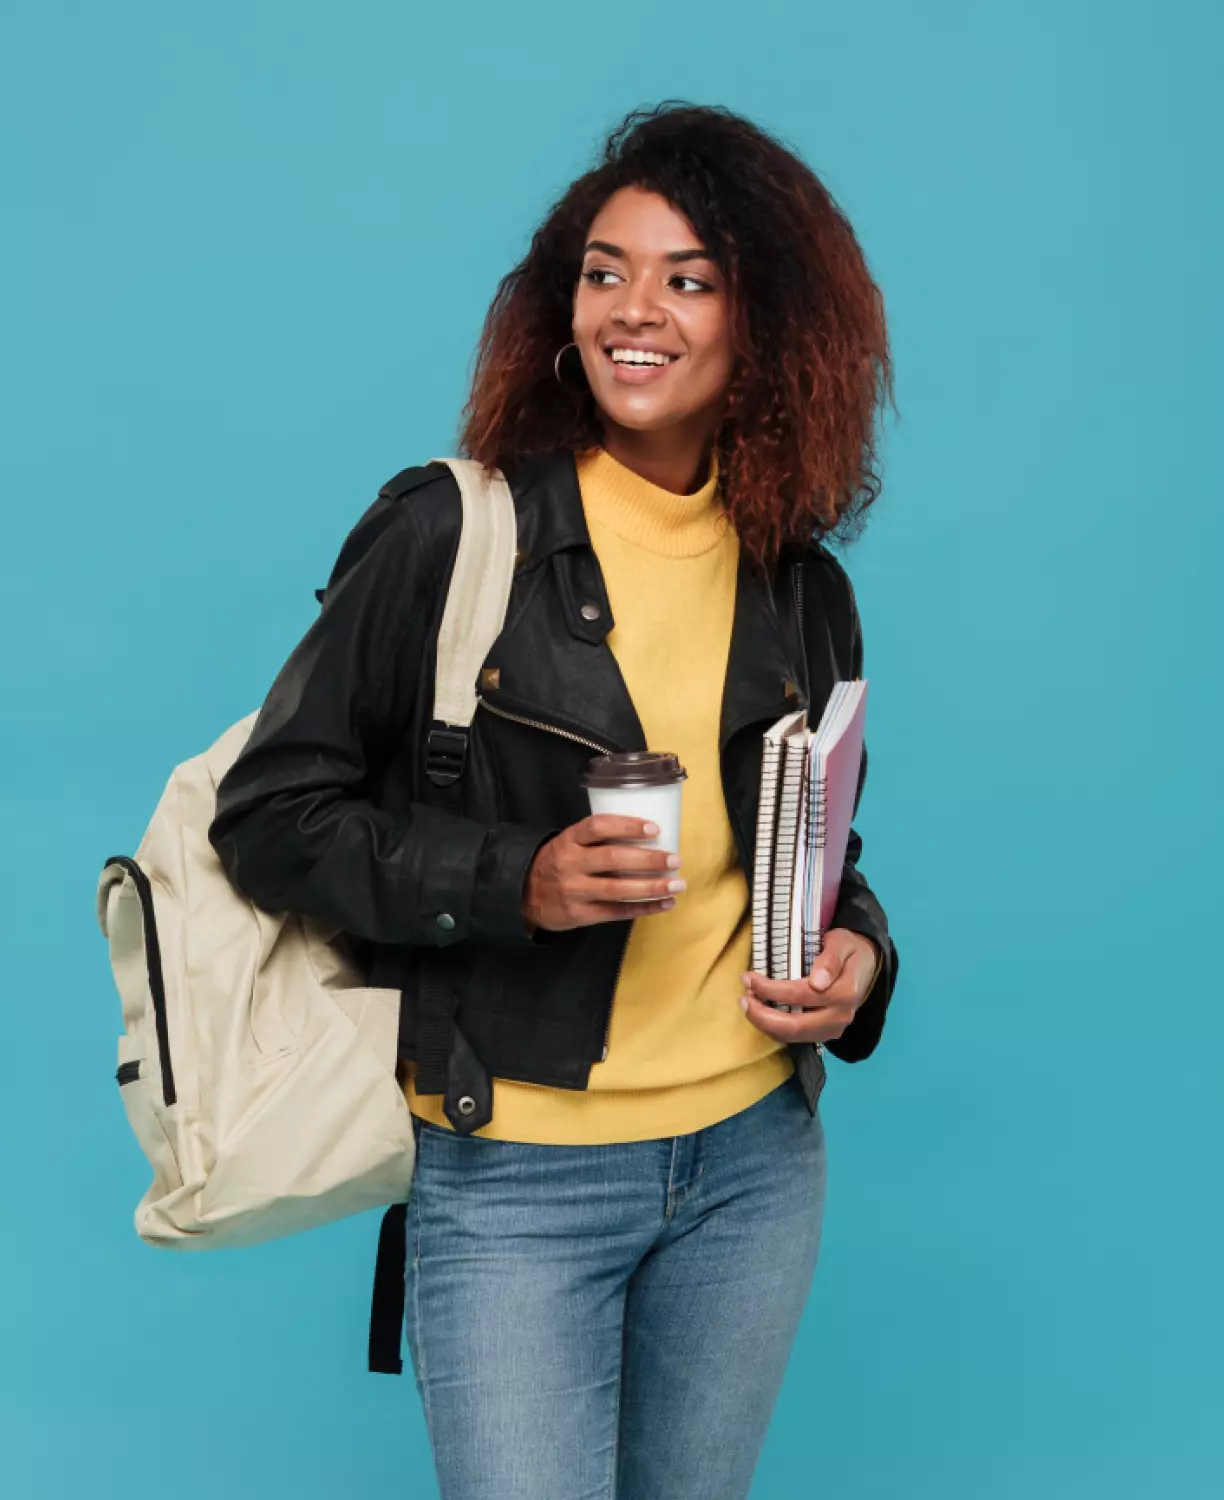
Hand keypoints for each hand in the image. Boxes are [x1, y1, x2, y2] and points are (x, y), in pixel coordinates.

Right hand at [523, 815, 683, 931]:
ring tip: (677, 884)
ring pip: (618, 889)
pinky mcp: (580, 915)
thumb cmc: (557, 863)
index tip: (654, 828)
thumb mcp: (568, 843)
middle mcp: (570, 864)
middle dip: (648, 860)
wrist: (524, 896)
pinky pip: (617, 912)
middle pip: (613, 859)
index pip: (598, 827)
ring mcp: (575, 892)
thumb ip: (597, 839)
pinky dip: (644, 908)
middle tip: (675, 859)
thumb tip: (647, 836)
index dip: (627, 826)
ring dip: (652, 887)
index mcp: (569, 840)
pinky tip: (664, 903)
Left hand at [738, 929, 879, 1044]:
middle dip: (762, 1015)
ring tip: (748, 1005)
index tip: (748, 977)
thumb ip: (830, 960)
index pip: (800, 995)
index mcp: (844, 992)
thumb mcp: (841, 943)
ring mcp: (833, 1029)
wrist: (863, 965)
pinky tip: (761, 1013)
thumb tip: (817, 982)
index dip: (770, 989)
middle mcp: (840, 1016)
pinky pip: (795, 1038)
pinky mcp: (825, 1034)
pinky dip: (774, 1029)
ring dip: (765, 1024)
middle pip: (795, 1026)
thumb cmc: (848, 949)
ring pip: (793, 1037)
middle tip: (743, 998)